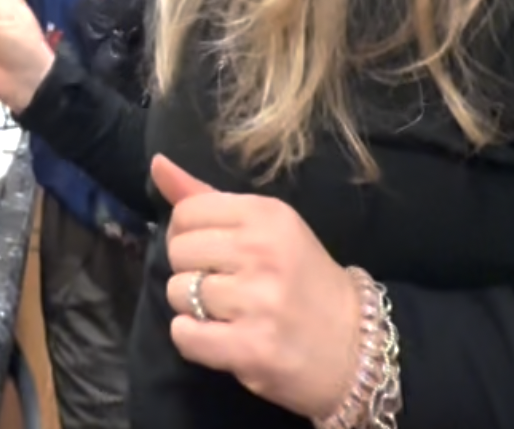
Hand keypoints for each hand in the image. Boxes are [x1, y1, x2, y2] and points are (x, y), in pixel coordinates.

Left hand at [155, 155, 360, 420]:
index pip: (186, 213)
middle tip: (224, 285)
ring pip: (177, 293)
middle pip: (178, 252)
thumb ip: (207, 198)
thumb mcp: (267, 227)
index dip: (187, 235)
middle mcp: (263, 251)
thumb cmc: (304, 280)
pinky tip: (220, 337)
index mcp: (267, 214)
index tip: (212, 252)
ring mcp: (258, 301)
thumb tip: (156, 165)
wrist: (356, 346)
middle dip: (190, 271)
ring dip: (192, 308)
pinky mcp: (251, 347)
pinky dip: (194, 338)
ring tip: (227, 312)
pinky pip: (185, 335)